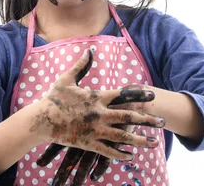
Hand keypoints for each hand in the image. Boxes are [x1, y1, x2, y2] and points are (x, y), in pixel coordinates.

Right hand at [34, 49, 163, 184]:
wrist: (40, 120)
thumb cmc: (53, 98)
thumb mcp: (67, 79)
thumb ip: (81, 65)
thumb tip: (90, 49)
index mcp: (96, 97)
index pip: (123, 95)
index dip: (139, 95)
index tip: (153, 95)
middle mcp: (99, 114)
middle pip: (128, 117)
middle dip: (147, 120)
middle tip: (162, 122)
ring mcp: (95, 130)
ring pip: (122, 136)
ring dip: (140, 139)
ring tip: (154, 142)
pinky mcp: (88, 143)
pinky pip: (108, 150)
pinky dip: (120, 153)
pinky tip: (131, 155)